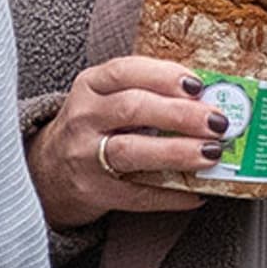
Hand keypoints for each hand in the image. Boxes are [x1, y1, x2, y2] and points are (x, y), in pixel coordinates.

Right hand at [29, 55, 224, 227]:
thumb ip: (147, 93)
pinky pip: (137, 195)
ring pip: (131, 151)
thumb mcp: (106, 99)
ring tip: (211, 154)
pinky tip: (196, 193)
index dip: (164, 76)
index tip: (198, 85)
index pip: (125, 71)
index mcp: (90, 86)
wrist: (49, 172)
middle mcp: (84, 118)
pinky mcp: (93, 191)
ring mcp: (85, 156)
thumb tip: (209, 99)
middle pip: (132, 109)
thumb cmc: (93, 129)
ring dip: (177, 152)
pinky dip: (170, 195)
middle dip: (180, 114)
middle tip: (217, 122)